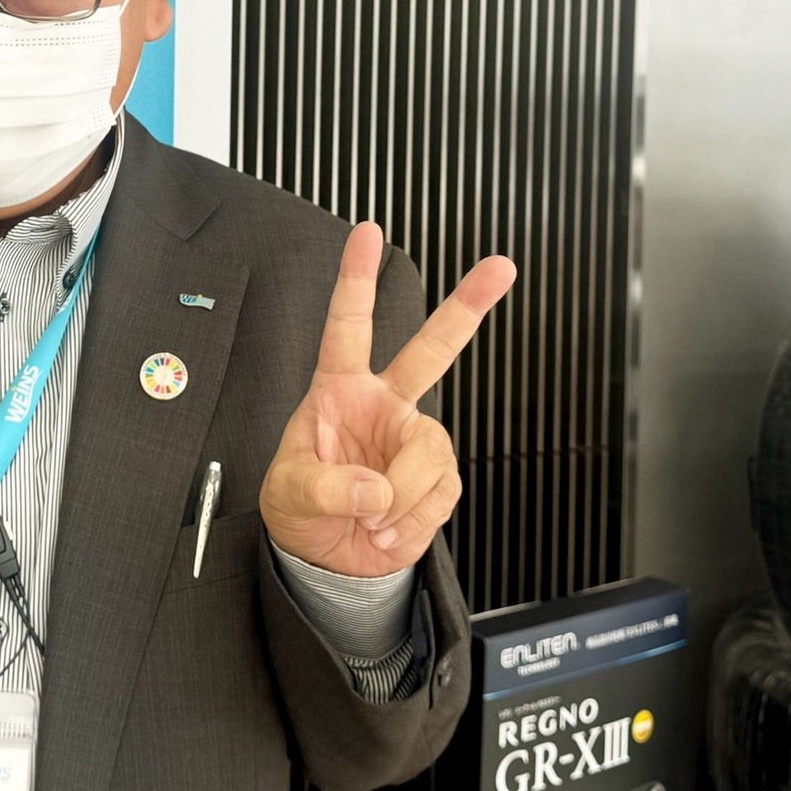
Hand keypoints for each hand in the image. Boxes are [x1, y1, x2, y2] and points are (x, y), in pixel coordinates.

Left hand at [260, 224, 515, 576]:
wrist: (328, 557)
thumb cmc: (300, 507)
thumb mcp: (288, 494)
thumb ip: (325, 488)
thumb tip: (375, 488)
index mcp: (339, 390)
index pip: (347, 326)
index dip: (355, 279)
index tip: (368, 232)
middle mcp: (384, 404)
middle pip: (432, 349)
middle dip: (467, 306)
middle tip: (501, 267)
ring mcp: (415, 439)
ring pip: (430, 453)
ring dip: (401, 495)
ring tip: (371, 519)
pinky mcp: (439, 478)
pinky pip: (439, 494)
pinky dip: (410, 520)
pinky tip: (388, 527)